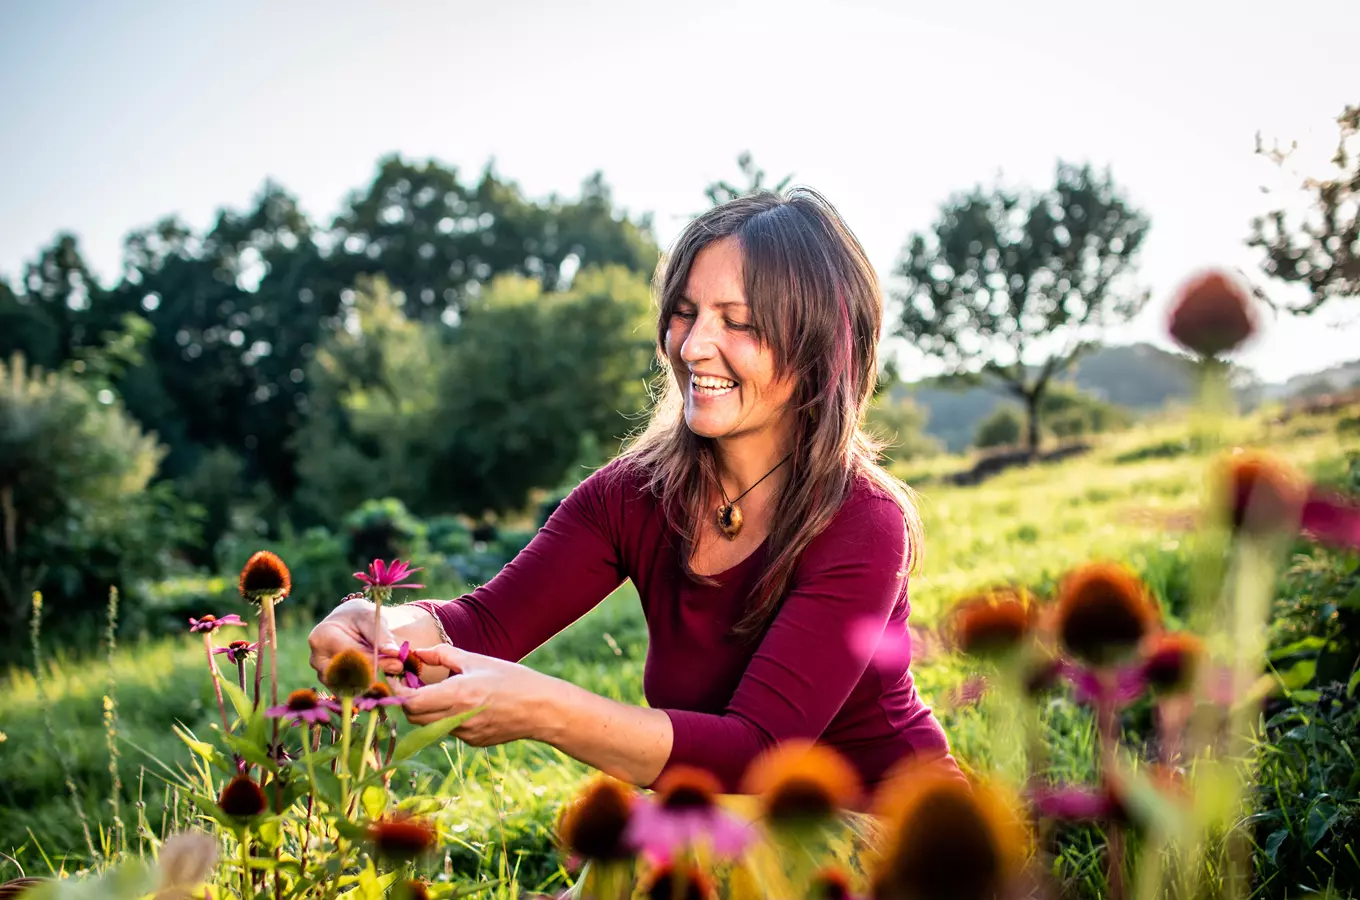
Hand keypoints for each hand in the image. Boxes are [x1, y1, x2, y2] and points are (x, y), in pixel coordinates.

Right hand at [307, 598, 402, 682]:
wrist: (349, 623)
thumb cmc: (359, 618)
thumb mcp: (371, 618)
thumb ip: (382, 636)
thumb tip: (395, 653)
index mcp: (322, 638)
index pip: (349, 656)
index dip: (374, 662)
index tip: (397, 664)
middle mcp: (317, 659)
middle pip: (345, 676)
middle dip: (372, 676)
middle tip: (397, 670)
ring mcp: (322, 674)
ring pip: (347, 688)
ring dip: (371, 686)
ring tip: (390, 678)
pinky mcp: (331, 685)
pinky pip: (348, 694)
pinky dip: (367, 691)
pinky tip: (382, 686)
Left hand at [391, 645, 549, 747]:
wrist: (542, 709)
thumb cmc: (512, 679)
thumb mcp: (476, 660)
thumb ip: (442, 655)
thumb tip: (418, 652)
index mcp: (457, 694)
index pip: (410, 702)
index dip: (397, 691)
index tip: (397, 678)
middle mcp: (456, 718)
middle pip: (413, 717)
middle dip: (407, 701)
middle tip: (414, 684)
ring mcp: (464, 734)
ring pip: (429, 725)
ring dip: (426, 709)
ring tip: (441, 691)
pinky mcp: (473, 742)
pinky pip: (448, 730)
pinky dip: (446, 717)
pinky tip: (465, 704)